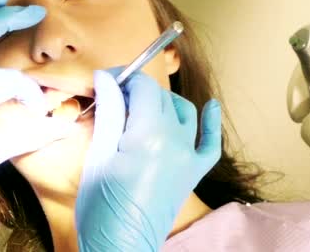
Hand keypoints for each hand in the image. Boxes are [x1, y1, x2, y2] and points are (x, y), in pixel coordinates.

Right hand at [75, 70, 221, 250]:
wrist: (120, 247)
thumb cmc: (100, 207)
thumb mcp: (99, 155)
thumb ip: (109, 112)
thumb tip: (105, 77)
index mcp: (150, 134)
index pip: (143, 86)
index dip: (124, 76)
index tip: (106, 78)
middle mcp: (176, 141)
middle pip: (161, 97)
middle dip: (137, 90)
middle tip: (113, 96)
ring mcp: (189, 158)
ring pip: (184, 112)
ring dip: (164, 102)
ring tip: (140, 106)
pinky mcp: (194, 173)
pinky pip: (210, 143)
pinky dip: (210, 124)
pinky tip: (210, 106)